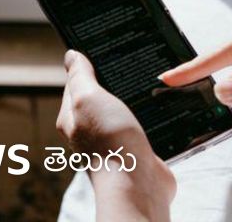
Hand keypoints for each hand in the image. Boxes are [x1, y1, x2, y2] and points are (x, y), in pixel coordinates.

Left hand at [57, 50, 174, 220]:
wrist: (138, 182)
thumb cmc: (109, 141)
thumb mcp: (88, 98)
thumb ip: (80, 76)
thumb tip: (71, 55)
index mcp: (73, 117)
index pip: (76, 83)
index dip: (87, 65)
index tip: (104, 49)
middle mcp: (91, 130)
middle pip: (101, 96)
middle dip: (114, 81)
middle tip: (130, 63)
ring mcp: (115, 140)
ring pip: (125, 110)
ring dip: (135, 98)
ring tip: (149, 82)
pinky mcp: (137, 148)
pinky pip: (144, 124)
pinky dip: (151, 115)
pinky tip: (160, 105)